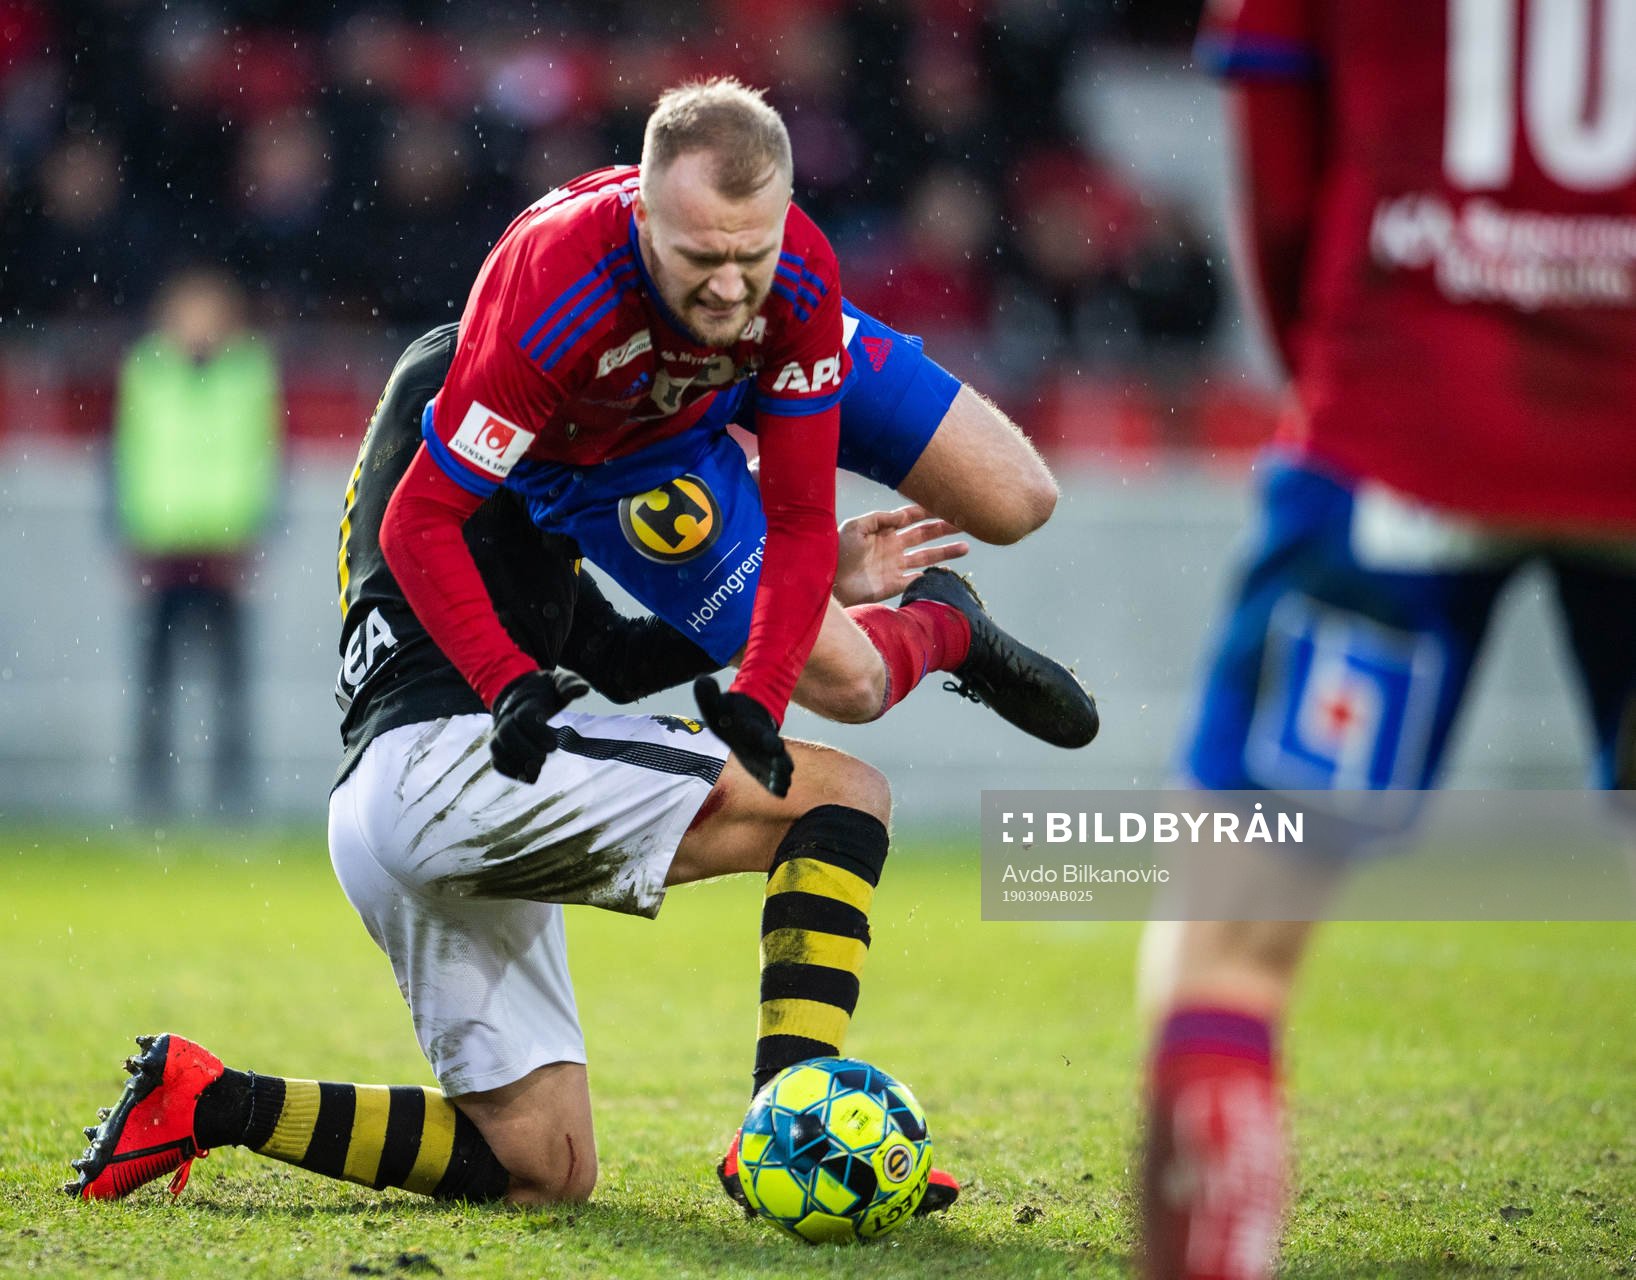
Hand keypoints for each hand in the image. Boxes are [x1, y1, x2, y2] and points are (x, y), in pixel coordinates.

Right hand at [490, 669, 589, 782]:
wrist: (516, 692)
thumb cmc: (545, 690)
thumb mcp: (558, 681)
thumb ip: (569, 683)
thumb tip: (583, 690)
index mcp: (526, 702)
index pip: (524, 716)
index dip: (537, 732)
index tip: (554, 744)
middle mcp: (508, 716)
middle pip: (506, 733)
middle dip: (524, 750)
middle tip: (542, 760)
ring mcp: (500, 731)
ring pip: (497, 748)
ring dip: (515, 763)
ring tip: (536, 772)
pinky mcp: (499, 745)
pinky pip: (497, 761)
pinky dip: (509, 771)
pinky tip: (528, 777)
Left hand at [693, 676, 792, 796]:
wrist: (744, 719)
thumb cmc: (728, 714)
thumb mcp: (716, 704)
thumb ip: (708, 695)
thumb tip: (701, 680)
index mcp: (751, 727)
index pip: (760, 734)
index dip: (767, 740)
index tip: (777, 746)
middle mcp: (763, 742)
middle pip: (775, 753)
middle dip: (779, 762)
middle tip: (786, 771)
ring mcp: (766, 756)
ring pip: (778, 766)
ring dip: (780, 775)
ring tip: (784, 786)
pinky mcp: (764, 768)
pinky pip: (772, 777)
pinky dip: (777, 785)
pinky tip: (781, 793)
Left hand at [832, 504, 969, 606]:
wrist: (829, 583)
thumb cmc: (838, 551)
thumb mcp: (855, 526)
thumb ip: (879, 518)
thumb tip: (902, 515)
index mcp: (884, 530)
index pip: (911, 517)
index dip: (927, 510)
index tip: (945, 503)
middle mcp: (893, 546)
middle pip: (924, 535)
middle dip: (944, 528)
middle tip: (964, 521)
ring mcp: (895, 566)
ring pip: (927, 556)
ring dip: (946, 552)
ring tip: (966, 546)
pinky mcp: (894, 584)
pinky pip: (917, 579)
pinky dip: (931, 575)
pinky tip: (947, 570)